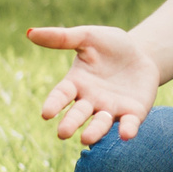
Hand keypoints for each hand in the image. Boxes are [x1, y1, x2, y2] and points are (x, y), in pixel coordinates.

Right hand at [26, 25, 160, 144]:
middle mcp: (91, 100)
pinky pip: (129, 124)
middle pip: (78, 114)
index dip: (54, 104)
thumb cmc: (111, 45)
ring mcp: (111, 109)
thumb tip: (29, 32)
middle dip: (71, 123)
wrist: (142, 53)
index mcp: (76, 83)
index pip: (61, 95)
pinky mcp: (133, 113)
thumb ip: (61, 38)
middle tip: (63, 133)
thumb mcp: (87, 37)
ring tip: (86, 139)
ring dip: (94, 132)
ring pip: (100, 124)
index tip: (46, 114)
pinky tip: (126, 134)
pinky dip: (127, 130)